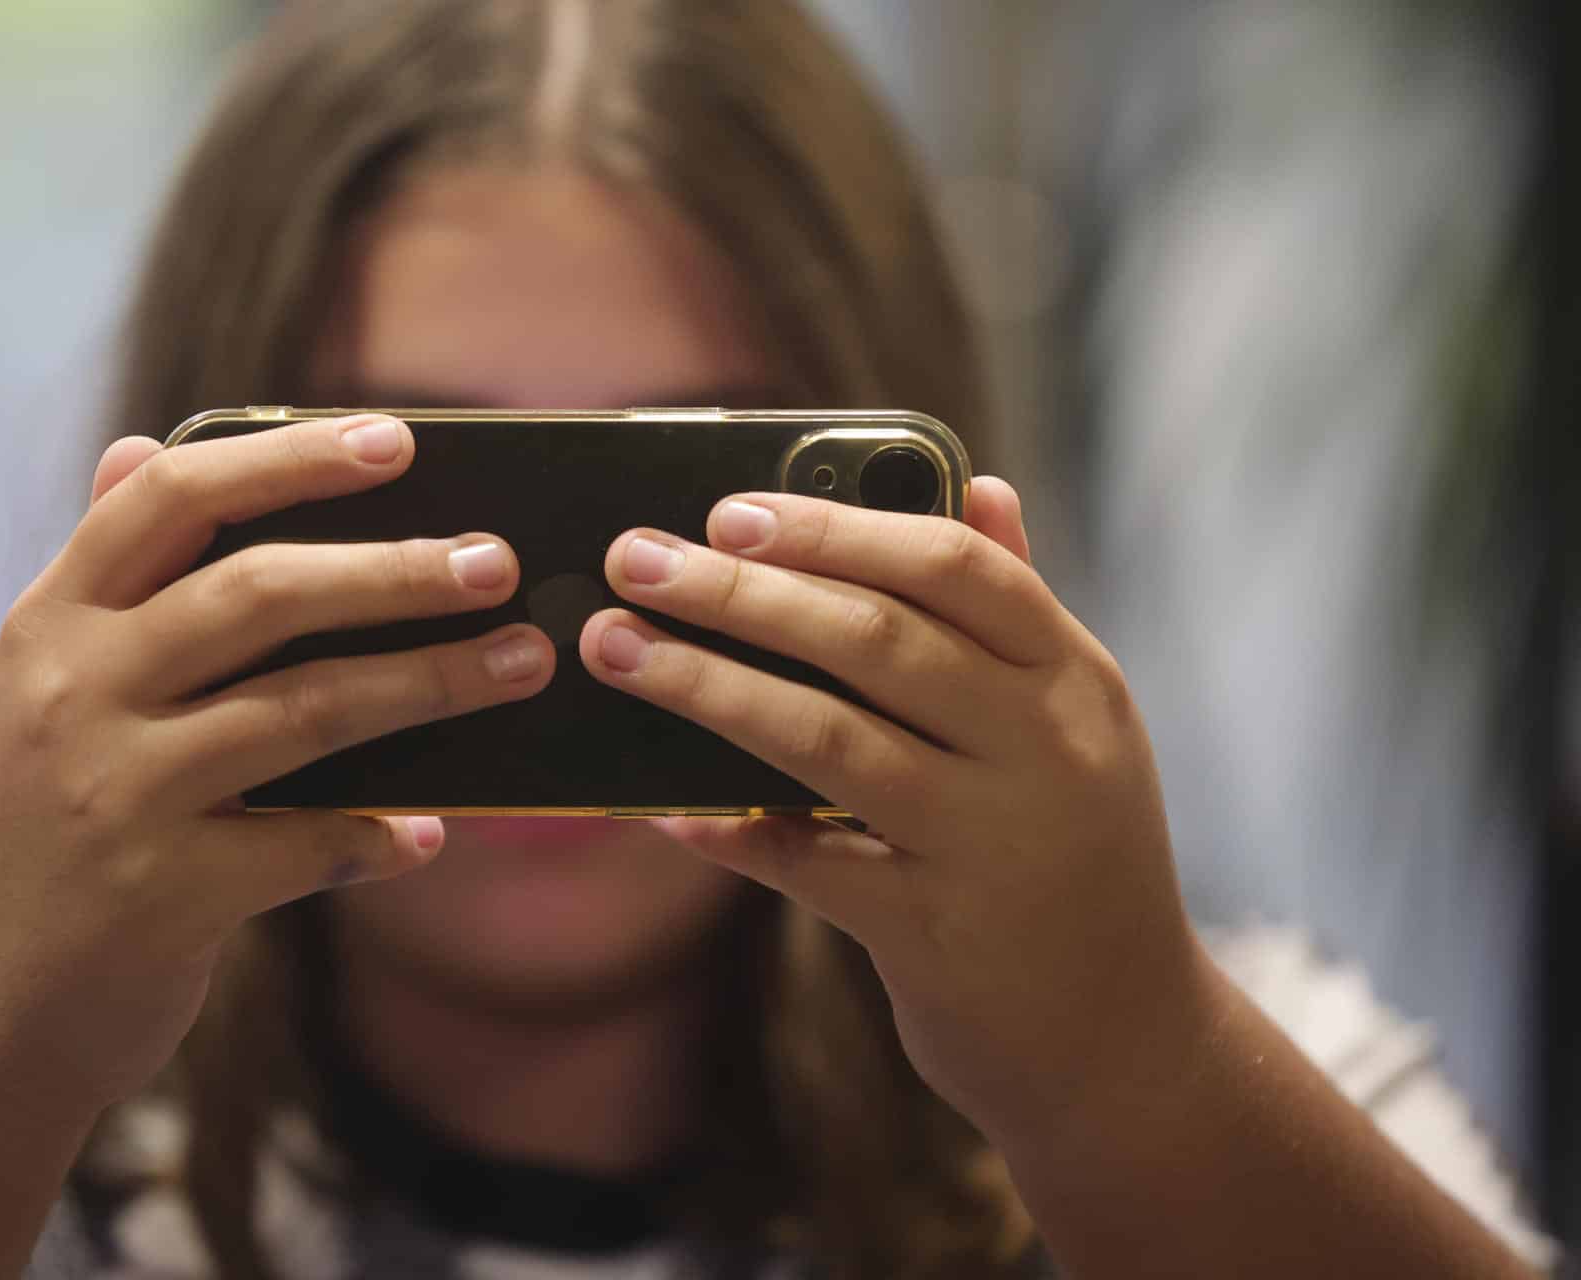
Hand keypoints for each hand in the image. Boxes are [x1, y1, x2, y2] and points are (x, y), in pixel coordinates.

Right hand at [0, 416, 553, 1106]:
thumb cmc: (44, 828)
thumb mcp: (47, 688)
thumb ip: (106, 574)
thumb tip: (143, 442)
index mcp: (52, 623)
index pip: (173, 500)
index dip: (289, 459)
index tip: (398, 440)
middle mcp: (75, 694)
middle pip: (260, 595)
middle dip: (394, 572)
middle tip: (496, 562)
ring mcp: (118, 795)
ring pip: (305, 712)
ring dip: (428, 685)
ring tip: (521, 664)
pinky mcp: (163, 895)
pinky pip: (309, 846)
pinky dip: (379, 837)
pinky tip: (432, 833)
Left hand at [580, 478, 1206, 1140]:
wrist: (1123, 1040)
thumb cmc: (1076, 854)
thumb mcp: (1075, 725)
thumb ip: (1017, 609)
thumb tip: (976, 479)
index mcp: (1073, 679)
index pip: (955, 567)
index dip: (836, 527)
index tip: (730, 509)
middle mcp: (1043, 752)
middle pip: (875, 639)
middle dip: (741, 592)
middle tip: (635, 560)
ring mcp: (991, 847)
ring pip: (828, 740)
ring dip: (708, 686)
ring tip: (617, 648)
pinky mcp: (934, 935)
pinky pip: (806, 866)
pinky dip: (727, 831)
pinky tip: (658, 806)